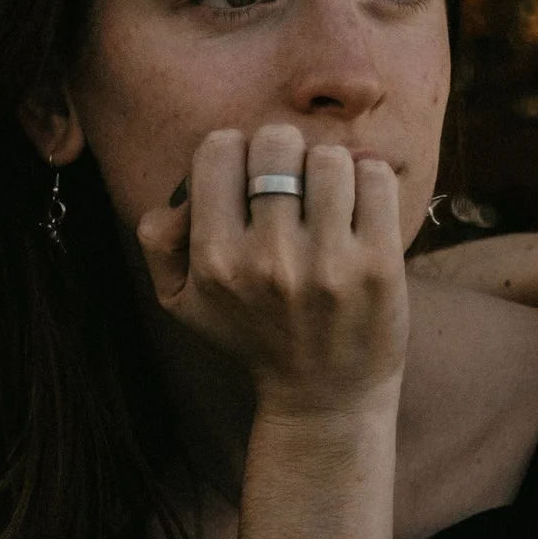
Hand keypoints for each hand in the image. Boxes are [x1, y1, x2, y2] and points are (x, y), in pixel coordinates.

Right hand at [136, 122, 407, 423]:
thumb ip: (157, 239)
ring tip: (327, 203)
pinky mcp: (380, 264)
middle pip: (275, 141)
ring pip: (329, 156)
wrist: (324, 397)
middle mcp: (268, 260)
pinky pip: (375, 177)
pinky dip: (369, 181)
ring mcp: (328, 262)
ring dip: (329, 171)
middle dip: (284, 156)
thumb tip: (180, 192)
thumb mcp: (181, 302)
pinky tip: (359, 211)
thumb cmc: (252, 335)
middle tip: (292, 188)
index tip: (248, 183)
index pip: (219, 148)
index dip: (235, 155)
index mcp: (215, 261)